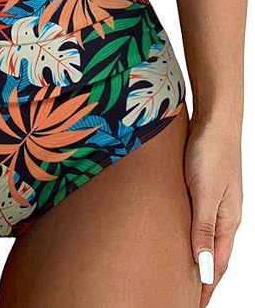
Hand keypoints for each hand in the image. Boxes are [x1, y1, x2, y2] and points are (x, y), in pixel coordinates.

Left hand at [185, 115, 242, 306]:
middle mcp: (224, 214)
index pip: (218, 264)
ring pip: (204, 236)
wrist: (214, 118)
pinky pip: (197, 218)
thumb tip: (204, 268)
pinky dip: (190, 233)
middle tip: (185, 295)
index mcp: (228, 221)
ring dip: (195, 255)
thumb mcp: (205, 193)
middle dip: (202, 277)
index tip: (194, 305)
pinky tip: (178, 233)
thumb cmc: (211, 152)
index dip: (206, 286)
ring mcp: (214, 200)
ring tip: (180, 272)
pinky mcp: (203, 186)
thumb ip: (203, 229)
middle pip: (213, 254)